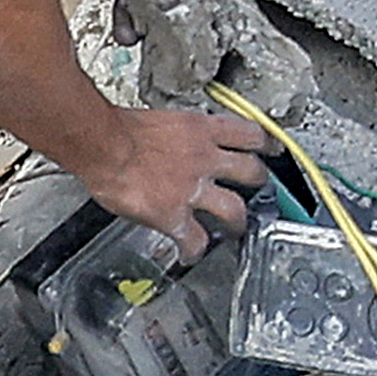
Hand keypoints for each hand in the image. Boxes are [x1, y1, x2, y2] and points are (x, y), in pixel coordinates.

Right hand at [82, 103, 274, 253]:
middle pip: (251, 170)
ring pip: (233, 209)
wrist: (104, 145)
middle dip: (260, 182)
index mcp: (203, 130)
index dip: (266, 144)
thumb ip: (182, 134)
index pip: (249, 134)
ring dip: (237, 222)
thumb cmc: (123, 129)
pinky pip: (193, 238)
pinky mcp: (173, 214)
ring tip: (236, 228)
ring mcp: (192, 189)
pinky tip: (191, 255)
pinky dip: (194, 250)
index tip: (272, 149)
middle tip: (261, 188)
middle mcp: (205, 158)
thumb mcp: (166, 121)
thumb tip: (182, 142)